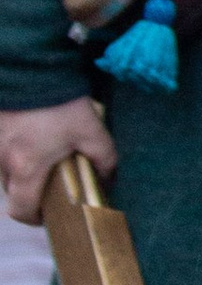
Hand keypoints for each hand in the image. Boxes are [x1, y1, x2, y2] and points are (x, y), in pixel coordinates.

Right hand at [0, 96, 114, 224]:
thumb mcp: (91, 131)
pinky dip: (12, 151)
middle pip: (10, 190)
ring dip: (19, 171)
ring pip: (2, 169)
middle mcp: (2, 159)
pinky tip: (31, 138)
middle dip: (28, 192)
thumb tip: (107, 178)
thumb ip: (103, 158)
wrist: (34, 67)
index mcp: (26, 168)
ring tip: (42, 157)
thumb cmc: (61, 103)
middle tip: (49, 183)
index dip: (33, 218)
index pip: (20, 210)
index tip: (47, 214)